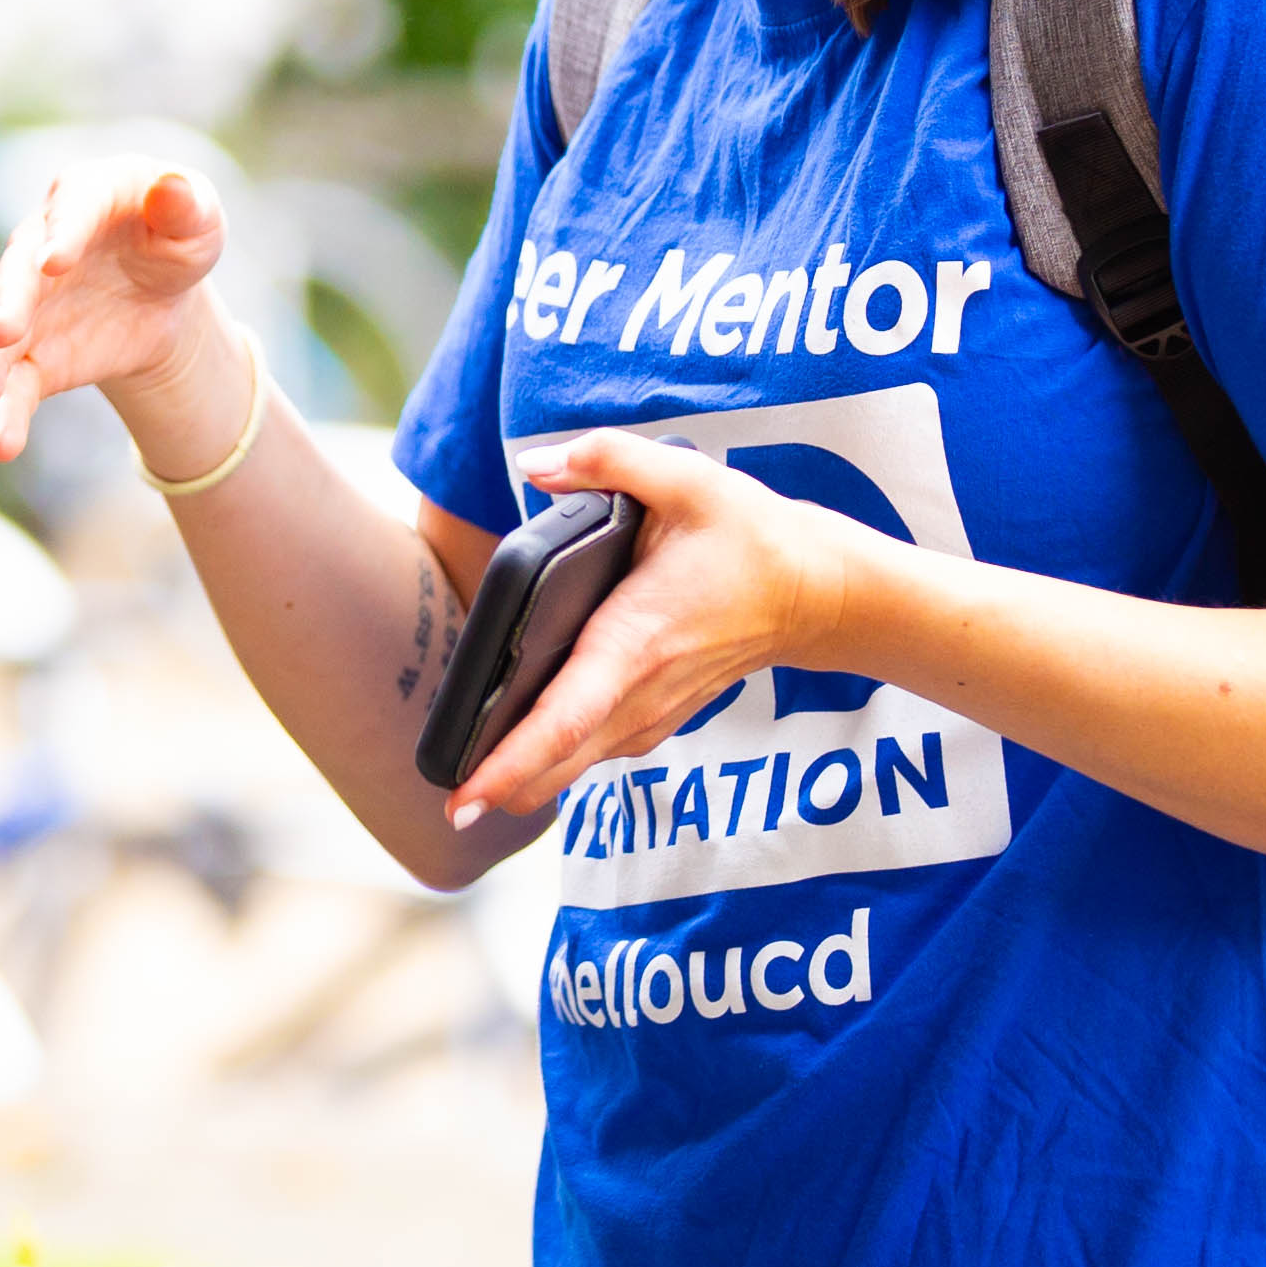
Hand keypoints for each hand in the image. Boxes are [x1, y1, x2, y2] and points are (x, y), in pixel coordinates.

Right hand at [0, 163, 241, 469]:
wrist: (160, 294)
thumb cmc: (175, 236)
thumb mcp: (197, 220)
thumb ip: (186, 204)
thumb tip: (170, 188)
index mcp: (86, 196)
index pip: (71, 208)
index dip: (62, 233)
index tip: (54, 262)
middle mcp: (40, 247)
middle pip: (17, 273)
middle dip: (9, 303)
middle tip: (4, 330)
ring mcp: (29, 304)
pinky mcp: (32, 354)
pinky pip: (13, 386)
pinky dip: (6, 414)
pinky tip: (1, 446)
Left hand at [446, 429, 882, 831]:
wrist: (817, 592)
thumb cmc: (750, 537)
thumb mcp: (688, 479)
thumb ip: (607, 459)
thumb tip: (533, 465)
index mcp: (634, 639)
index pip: (563, 716)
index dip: (509, 762)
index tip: (464, 797)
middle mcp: (640, 690)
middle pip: (559, 761)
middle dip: (500, 788)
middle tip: (447, 807)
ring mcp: (652, 713)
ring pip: (576, 765)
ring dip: (526, 780)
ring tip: (468, 787)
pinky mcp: (657, 717)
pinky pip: (597, 751)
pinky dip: (557, 762)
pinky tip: (519, 757)